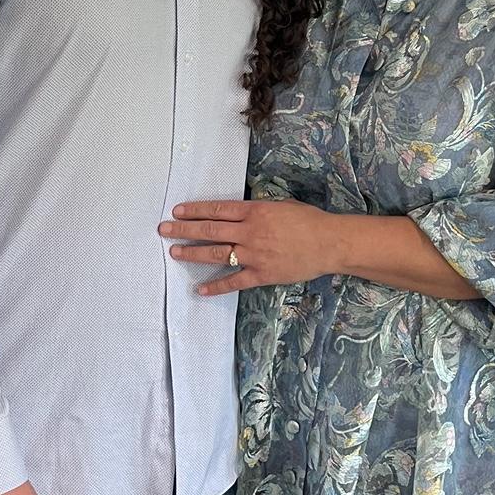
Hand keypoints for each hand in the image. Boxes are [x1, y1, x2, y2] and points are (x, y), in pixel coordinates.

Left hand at [158, 199, 333, 295]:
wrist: (329, 243)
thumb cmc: (309, 220)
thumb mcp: (281, 205)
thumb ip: (257, 209)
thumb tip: (238, 212)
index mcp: (255, 212)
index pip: (217, 210)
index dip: (195, 210)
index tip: (177, 211)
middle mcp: (250, 232)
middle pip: (210, 230)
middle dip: (184, 230)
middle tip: (165, 230)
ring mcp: (254, 254)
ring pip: (217, 254)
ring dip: (193, 253)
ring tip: (175, 252)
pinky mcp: (262, 274)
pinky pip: (234, 281)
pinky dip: (216, 286)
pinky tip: (200, 289)